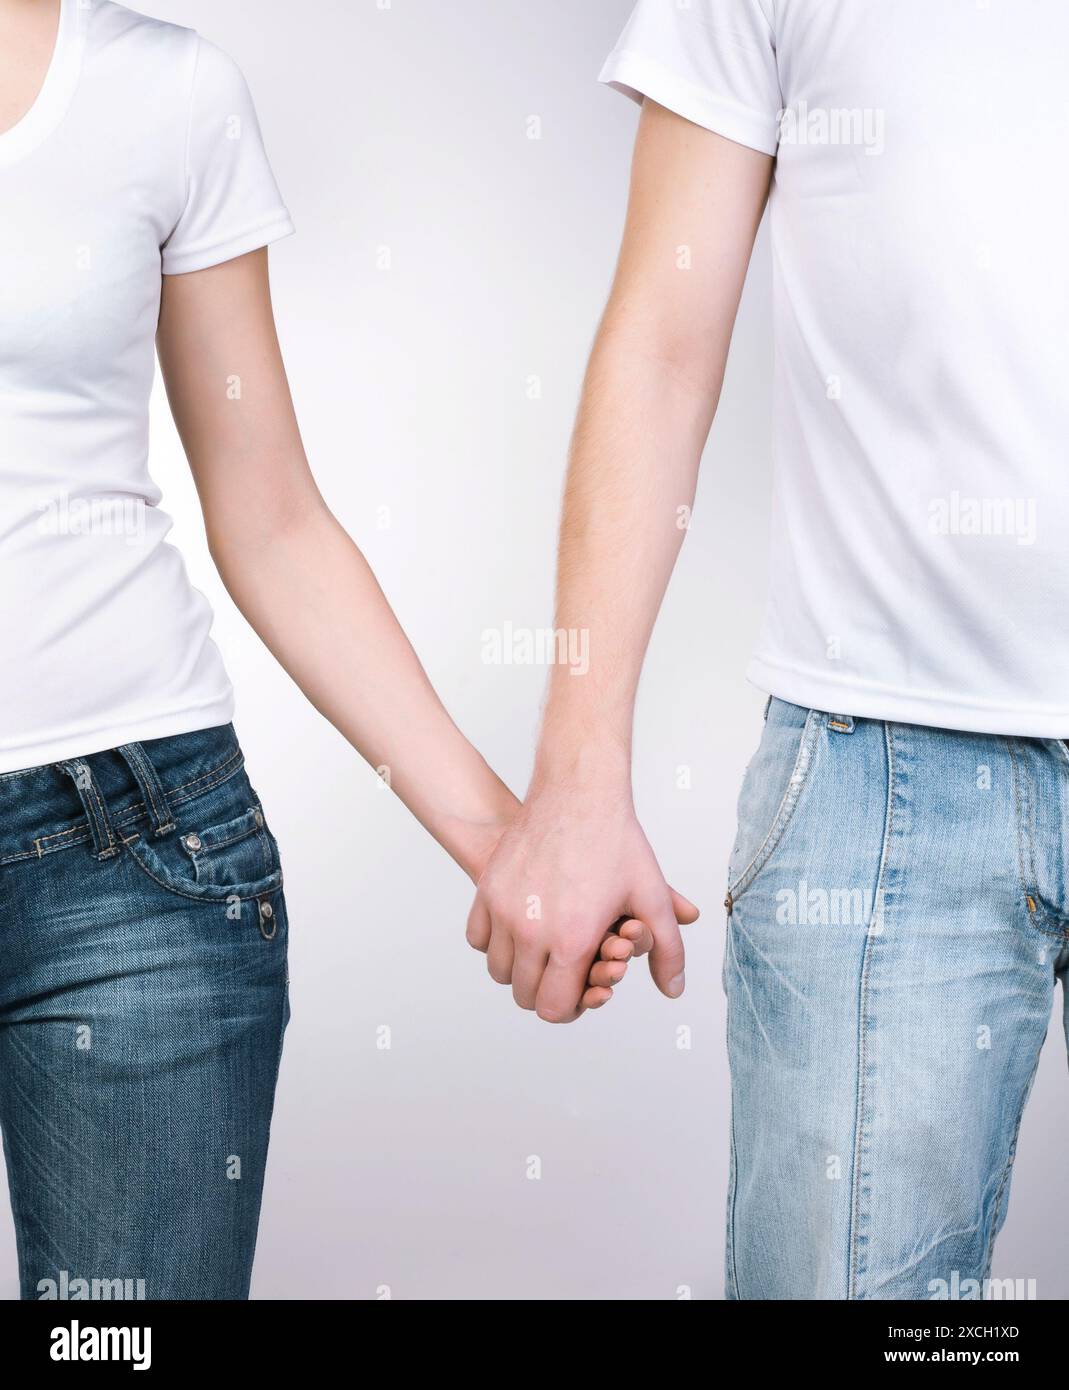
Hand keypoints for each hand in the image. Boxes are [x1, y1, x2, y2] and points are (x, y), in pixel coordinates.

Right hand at [466, 784, 698, 1022]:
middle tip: (564, 970)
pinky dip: (495, 942)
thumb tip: (674, 989)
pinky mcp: (486, 889)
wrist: (579, 792)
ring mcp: (503, 909)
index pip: (553, 1008)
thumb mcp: (651, 896)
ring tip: (544, 949)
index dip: (570, 1006)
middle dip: (546, 990)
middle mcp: (530, 930)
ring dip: (519, 968)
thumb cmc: (615, 842)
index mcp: (572, 940)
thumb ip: (667, 950)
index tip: (579, 990)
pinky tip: (520, 927)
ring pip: (498, 970)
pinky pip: (478, 939)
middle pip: (524, 995)